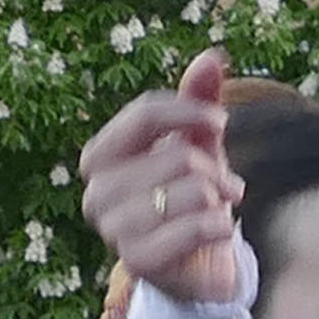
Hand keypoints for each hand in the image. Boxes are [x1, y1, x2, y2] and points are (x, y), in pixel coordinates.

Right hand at [79, 52, 244, 308]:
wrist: (195, 263)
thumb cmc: (189, 195)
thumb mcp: (196, 143)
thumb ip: (198, 100)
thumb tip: (212, 55)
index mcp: (100, 157)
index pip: (145, 114)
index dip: (191, 112)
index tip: (221, 121)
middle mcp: (96, 194)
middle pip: (177, 155)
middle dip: (212, 167)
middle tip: (222, 185)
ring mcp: (112, 231)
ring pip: (191, 190)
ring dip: (219, 198)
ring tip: (219, 208)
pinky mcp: (137, 262)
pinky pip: (193, 227)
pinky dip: (218, 226)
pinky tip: (219, 231)